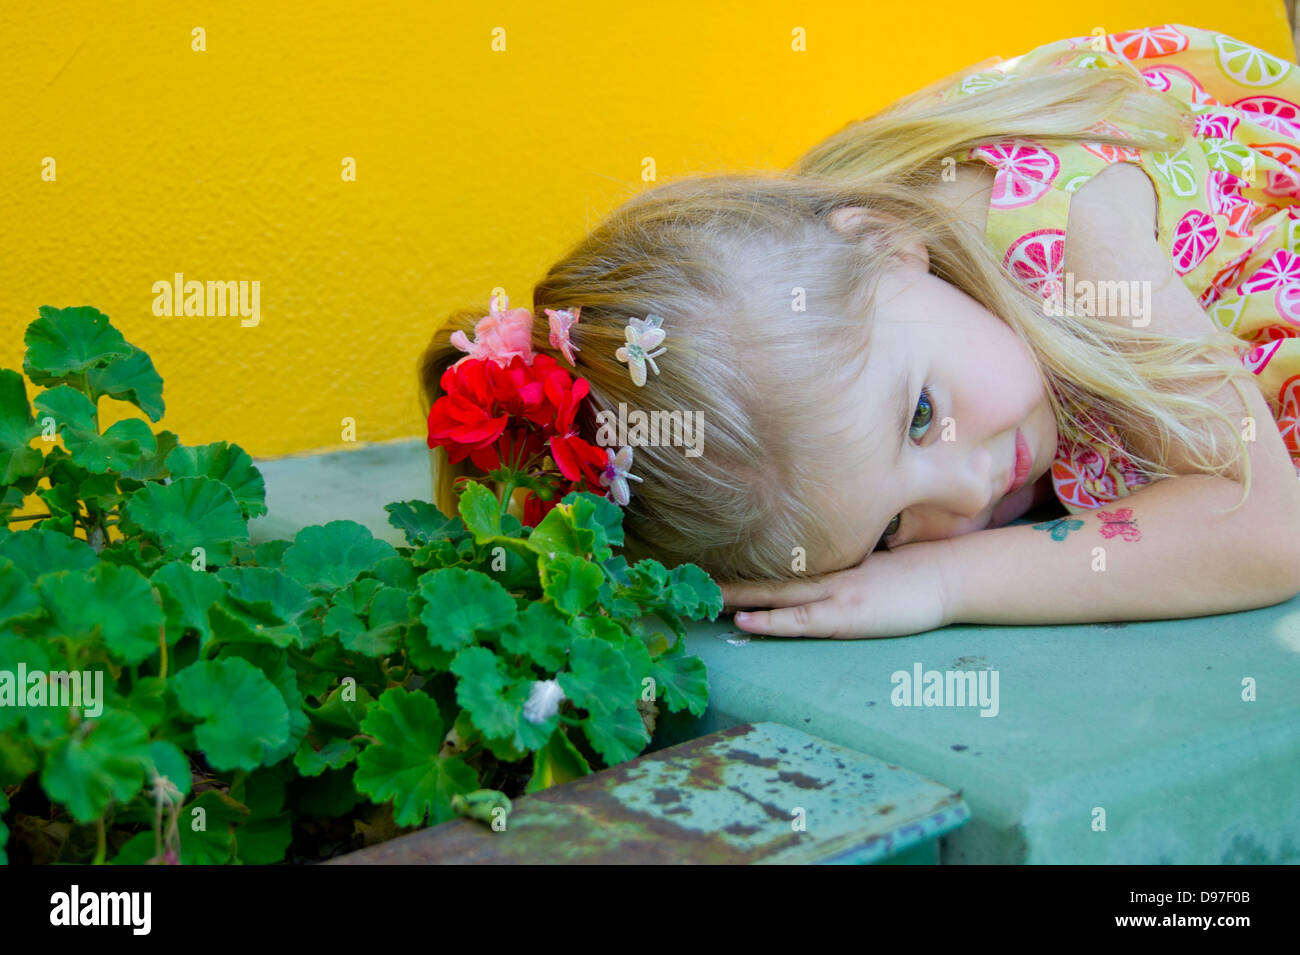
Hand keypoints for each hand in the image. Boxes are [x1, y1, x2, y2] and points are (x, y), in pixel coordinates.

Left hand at [718, 540, 955, 638]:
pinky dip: (772, 622)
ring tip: (701, 597)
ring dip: (737, 597)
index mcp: (826, 564)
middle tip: (683, 576)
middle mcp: (823, 575)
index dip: (739, 566)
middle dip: (725, 580)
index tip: (702, 564)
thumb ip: (832, 566)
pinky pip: (801, 620)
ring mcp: (834, 594)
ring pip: (775, 595)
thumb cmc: (906, 574)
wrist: (944, 577)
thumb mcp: (862, 564)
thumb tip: (802, 569)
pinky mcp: (847, 615)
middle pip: (765, 576)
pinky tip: (745, 621)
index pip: (774, 565)